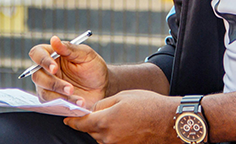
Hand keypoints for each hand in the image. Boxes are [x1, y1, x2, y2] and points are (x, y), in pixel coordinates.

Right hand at [29, 35, 108, 109]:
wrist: (103, 87)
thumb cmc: (93, 67)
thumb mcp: (85, 55)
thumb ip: (69, 48)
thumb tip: (54, 39)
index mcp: (53, 54)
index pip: (37, 53)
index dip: (42, 60)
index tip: (54, 68)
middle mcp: (46, 70)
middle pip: (37, 75)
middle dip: (52, 83)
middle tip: (70, 88)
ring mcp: (48, 87)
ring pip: (44, 92)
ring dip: (60, 96)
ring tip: (79, 99)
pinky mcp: (52, 101)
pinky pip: (52, 105)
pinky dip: (65, 105)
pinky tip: (79, 104)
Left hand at [64, 89, 181, 143]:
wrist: (168, 121)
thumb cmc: (148, 105)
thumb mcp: (124, 96)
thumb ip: (103, 103)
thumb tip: (92, 110)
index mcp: (106, 121)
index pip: (82, 124)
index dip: (73, 121)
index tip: (67, 119)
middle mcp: (108, 137)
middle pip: (91, 131)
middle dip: (93, 121)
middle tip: (105, 110)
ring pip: (102, 137)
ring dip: (105, 128)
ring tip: (122, 116)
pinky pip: (112, 141)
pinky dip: (114, 134)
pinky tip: (126, 125)